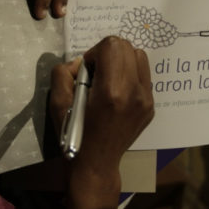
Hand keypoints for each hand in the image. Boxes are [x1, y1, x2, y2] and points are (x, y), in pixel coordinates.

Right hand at [49, 36, 153, 176]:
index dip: (95, 52)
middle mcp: (134, 92)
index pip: (112, 46)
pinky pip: (144, 75)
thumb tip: (79, 62)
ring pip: (140, 57)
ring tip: (109, 79)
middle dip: (109, 53)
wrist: (96, 162)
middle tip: (97, 73)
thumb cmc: (75, 132)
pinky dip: (130, 74)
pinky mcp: (151, 106)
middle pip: (127, 47)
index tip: (87, 70)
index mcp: (111, 91)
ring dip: (122, 61)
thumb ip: (62, 73)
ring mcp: (147, 99)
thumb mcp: (57, 103)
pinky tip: (118, 91)